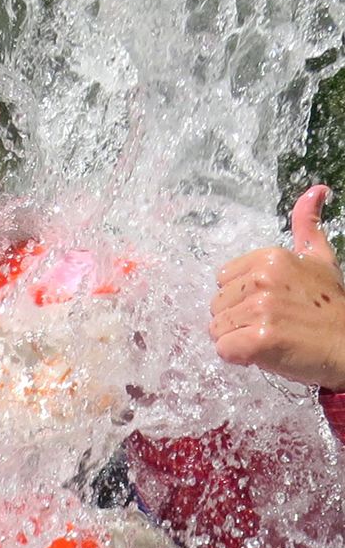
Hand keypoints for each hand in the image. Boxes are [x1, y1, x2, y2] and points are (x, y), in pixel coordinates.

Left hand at [210, 185, 344, 389]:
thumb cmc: (331, 307)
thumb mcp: (321, 260)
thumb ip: (307, 226)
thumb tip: (316, 189)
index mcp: (269, 258)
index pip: (223, 280)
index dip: (241, 297)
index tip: (271, 303)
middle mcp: (262, 279)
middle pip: (216, 305)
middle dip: (237, 318)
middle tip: (272, 323)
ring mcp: (260, 309)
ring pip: (218, 328)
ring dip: (238, 339)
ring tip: (271, 337)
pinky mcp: (259, 339)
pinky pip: (224, 350)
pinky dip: (240, 357)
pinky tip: (266, 353)